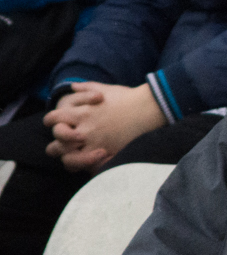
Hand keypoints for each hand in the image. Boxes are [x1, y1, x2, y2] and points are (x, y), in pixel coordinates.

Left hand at [45, 82, 165, 171]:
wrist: (148, 107)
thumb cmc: (127, 97)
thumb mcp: (104, 88)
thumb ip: (85, 88)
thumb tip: (73, 86)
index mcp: (81, 113)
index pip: (52, 120)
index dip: (50, 122)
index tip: (56, 124)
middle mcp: (84, 130)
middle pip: (56, 144)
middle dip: (57, 146)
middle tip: (63, 145)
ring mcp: (95, 144)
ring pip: (69, 160)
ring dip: (69, 160)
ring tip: (75, 158)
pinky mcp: (107, 154)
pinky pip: (89, 168)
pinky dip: (87, 168)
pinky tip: (91, 164)